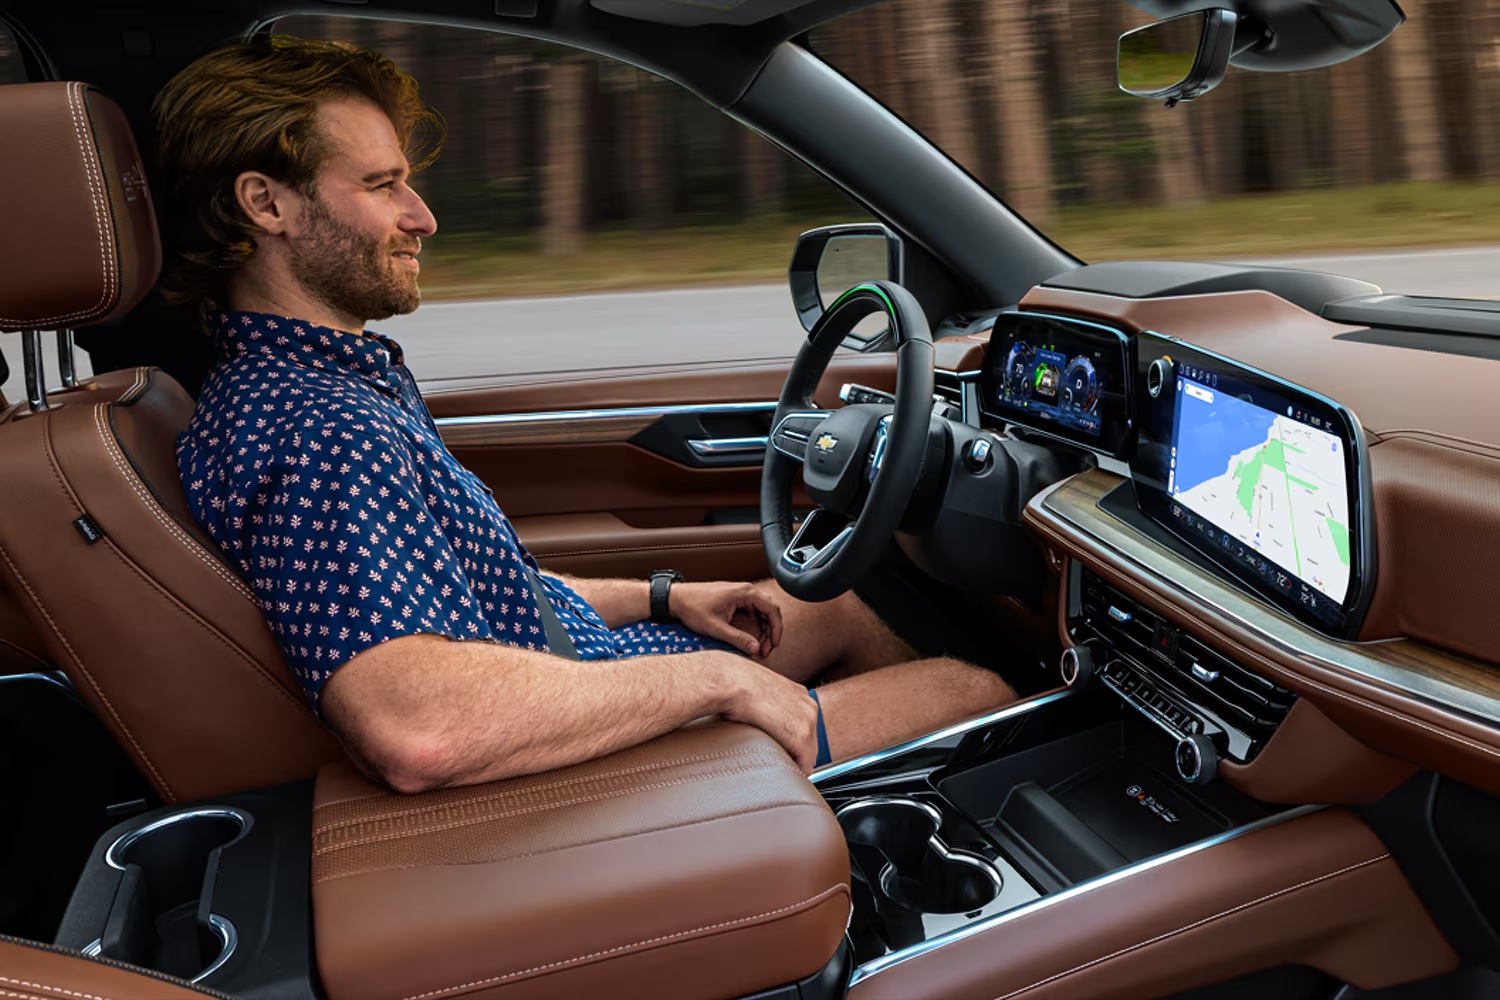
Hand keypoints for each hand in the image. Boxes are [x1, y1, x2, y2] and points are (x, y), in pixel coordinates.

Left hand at [670, 581, 783, 658]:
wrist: (676, 599)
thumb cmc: (692, 608)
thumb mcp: (716, 628)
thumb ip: (737, 639)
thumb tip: (756, 648)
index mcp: (745, 593)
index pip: (772, 609)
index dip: (776, 630)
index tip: (774, 645)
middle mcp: (746, 590)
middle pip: (769, 611)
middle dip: (770, 632)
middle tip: (765, 650)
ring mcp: (740, 594)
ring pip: (762, 613)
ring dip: (763, 630)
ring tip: (759, 647)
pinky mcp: (735, 600)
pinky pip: (753, 612)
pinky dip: (755, 626)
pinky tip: (751, 638)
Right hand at [717, 656, 819, 772]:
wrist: (731, 681)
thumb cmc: (734, 684)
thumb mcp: (758, 690)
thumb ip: (767, 704)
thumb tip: (759, 718)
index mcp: (800, 694)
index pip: (804, 726)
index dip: (790, 740)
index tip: (778, 747)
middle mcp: (809, 706)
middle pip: (810, 742)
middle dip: (794, 752)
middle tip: (773, 757)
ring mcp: (808, 721)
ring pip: (808, 755)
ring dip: (792, 760)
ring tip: (770, 759)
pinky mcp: (800, 737)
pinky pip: (804, 765)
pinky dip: (792, 771)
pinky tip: (775, 767)